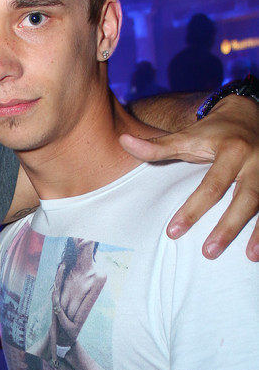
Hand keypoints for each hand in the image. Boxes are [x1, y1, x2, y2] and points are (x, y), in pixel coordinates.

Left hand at [120, 96, 258, 260]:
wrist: (249, 112)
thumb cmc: (213, 133)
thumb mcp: (187, 137)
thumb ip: (156, 146)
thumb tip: (123, 141)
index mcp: (231, 151)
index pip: (212, 185)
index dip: (193, 210)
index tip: (173, 232)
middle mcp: (255, 161)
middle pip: (245, 197)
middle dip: (228, 227)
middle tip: (208, 253)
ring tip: (250, 257)